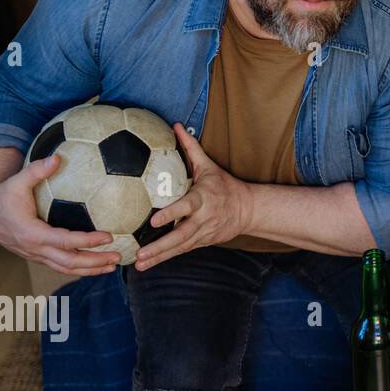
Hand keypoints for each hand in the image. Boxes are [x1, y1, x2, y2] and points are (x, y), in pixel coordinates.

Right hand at [0, 152, 118, 275]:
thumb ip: (37, 170)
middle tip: (118, 255)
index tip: (109, 236)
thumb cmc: (3, 195)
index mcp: (31, 233)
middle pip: (69, 262)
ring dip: (91, 269)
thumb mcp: (17, 181)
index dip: (87, 241)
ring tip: (113, 265)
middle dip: (95, 261)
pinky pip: (61, 266)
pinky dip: (80, 268)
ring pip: (66, 268)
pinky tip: (98, 265)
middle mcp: (35, 249)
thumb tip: (57, 157)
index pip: (65, 241)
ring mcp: (36, 255)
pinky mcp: (38, 256)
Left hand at [133, 124, 251, 269]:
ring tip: (140, 264)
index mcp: (203, 199)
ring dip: (160, 257)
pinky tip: (148, 264)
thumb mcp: (209, 166)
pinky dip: (165, 258)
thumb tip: (176, 126)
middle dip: (160, 246)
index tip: (154, 220)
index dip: (171, 214)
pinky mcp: (203, 242)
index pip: (186, 207)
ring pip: (180, 247)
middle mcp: (204, 218)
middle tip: (140, 253)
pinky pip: (182, 251)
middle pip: (181, 235)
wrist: (249, 209)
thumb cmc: (225, 185)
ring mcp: (204, 233)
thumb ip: (191, 148)